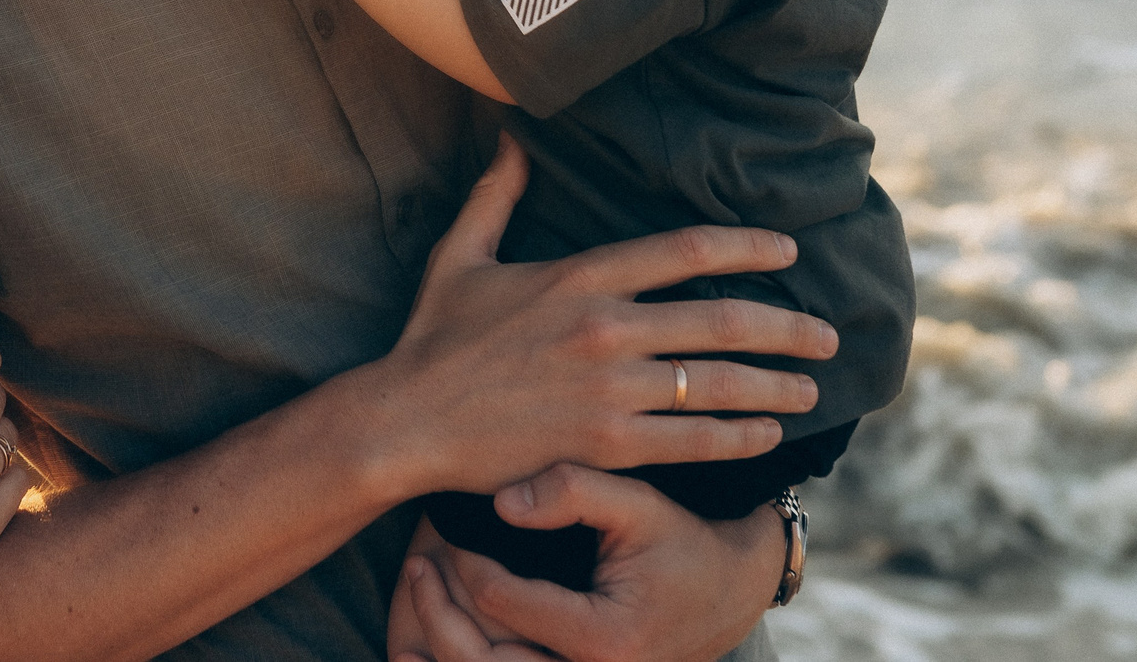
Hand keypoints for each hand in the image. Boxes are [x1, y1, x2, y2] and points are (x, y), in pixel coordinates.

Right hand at [357, 135, 834, 502]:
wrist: (407, 420)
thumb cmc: (433, 338)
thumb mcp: (461, 255)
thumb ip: (496, 195)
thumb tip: (512, 135)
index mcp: (578, 276)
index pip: (682, 250)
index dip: (744, 246)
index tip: (787, 250)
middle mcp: (604, 328)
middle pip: (720, 320)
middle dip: (785, 327)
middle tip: (827, 335)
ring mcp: (609, 390)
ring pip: (715, 383)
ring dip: (774, 386)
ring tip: (809, 389)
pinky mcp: (605, 444)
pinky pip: (691, 442)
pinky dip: (737, 437)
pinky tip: (766, 434)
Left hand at [400, 471, 787, 661]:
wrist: (733, 590)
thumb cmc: (684, 540)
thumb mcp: (639, 503)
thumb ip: (573, 491)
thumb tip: (500, 503)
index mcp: (605, 639)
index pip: (504, 603)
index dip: (467, 566)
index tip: (449, 532)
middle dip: (439, 621)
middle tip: (416, 572)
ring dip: (446, 661)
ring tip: (403, 641)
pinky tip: (430, 660)